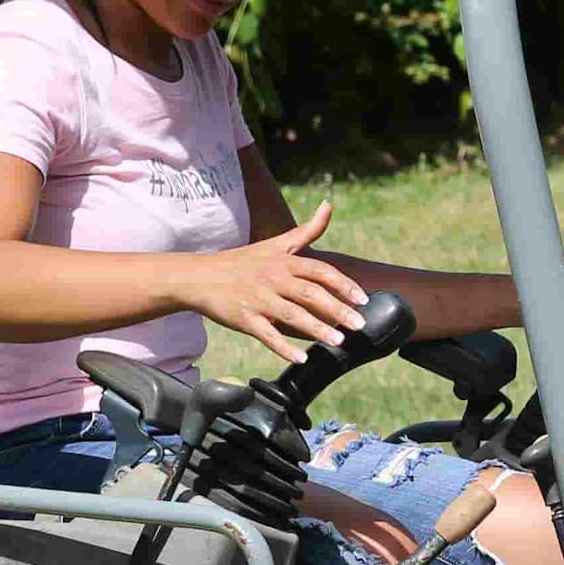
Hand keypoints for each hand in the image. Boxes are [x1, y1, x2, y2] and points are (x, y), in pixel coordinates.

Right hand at [188, 201, 376, 360]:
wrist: (200, 277)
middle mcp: (273, 278)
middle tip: (359, 324)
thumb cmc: (243, 261)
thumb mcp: (275, 243)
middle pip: (310, 293)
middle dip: (337, 309)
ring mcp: (258, 299)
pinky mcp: (244, 319)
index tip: (364, 299)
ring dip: (317, 329)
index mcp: (284, 261)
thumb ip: (307, 230)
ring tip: (338, 341)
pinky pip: (267, 335)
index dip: (344, 285)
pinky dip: (284, 347)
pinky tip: (302, 358)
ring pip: (292, 315)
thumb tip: (329, 206)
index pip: (320, 271)